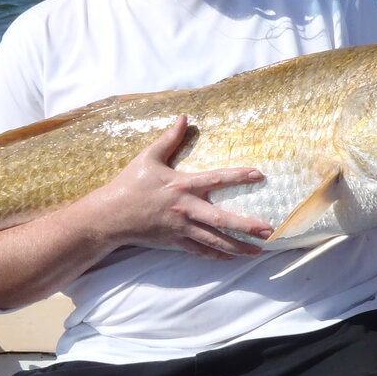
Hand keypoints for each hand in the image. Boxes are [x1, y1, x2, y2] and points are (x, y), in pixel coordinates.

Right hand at [74, 115, 272, 259]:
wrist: (109, 216)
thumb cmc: (129, 185)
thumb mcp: (148, 158)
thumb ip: (169, 139)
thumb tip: (184, 117)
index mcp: (182, 185)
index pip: (217, 179)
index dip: (239, 176)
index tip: (259, 175)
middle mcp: (185, 208)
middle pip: (221, 219)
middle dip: (246, 225)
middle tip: (268, 230)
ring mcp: (181, 228)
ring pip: (214, 240)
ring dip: (238, 247)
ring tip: (258, 251)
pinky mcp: (174, 242)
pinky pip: (200, 251)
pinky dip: (217, 256)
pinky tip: (232, 258)